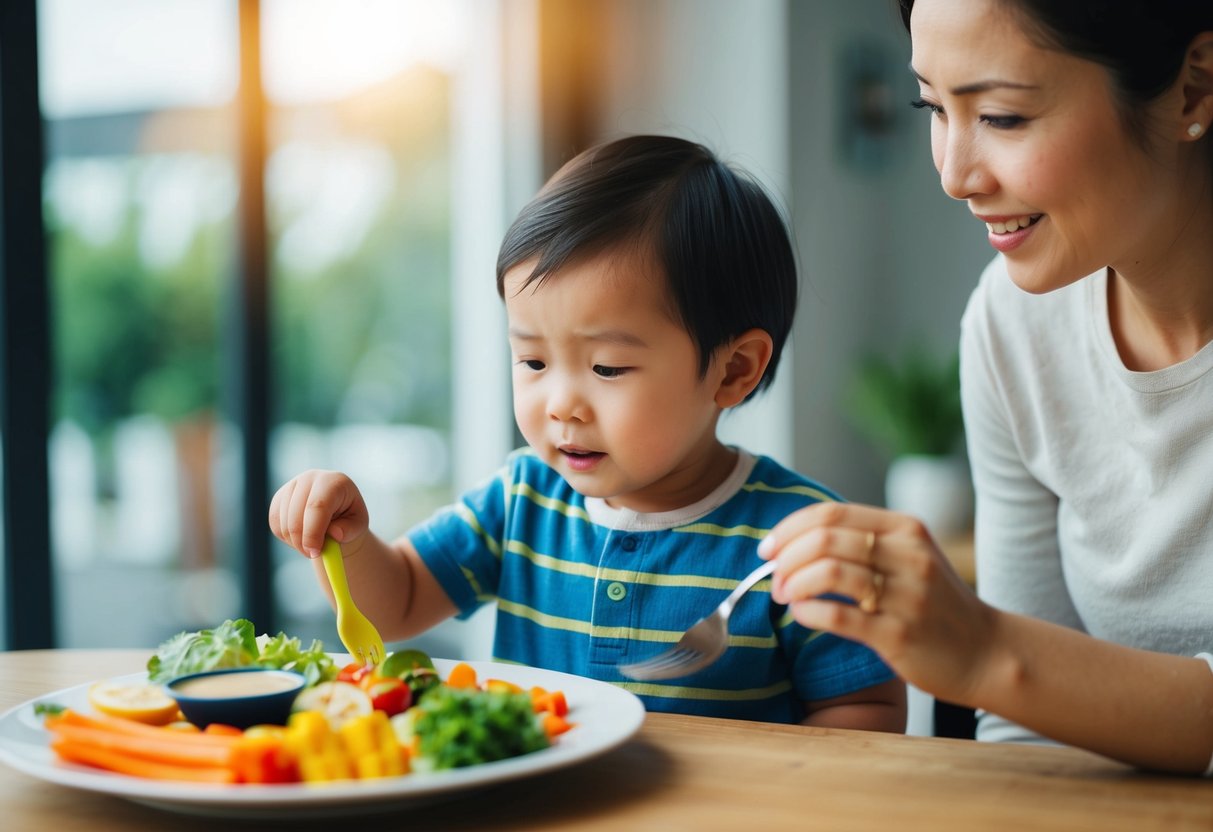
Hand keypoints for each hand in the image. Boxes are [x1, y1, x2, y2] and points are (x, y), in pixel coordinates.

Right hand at [268, 469, 369, 558]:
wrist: (335, 509)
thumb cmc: (349, 516)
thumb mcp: (358, 524)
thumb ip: (350, 530)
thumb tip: (334, 534)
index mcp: (332, 482)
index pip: (317, 506)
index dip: (313, 532)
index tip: (315, 552)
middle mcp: (309, 478)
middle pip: (296, 514)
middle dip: (302, 541)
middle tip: (312, 555)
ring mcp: (291, 486)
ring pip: (284, 522)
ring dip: (296, 542)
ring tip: (313, 544)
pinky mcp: (279, 498)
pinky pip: (275, 524)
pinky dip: (287, 538)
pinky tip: (302, 536)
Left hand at [758, 501, 996, 703]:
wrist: (987, 652)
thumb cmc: (936, 604)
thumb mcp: (909, 557)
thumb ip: (863, 542)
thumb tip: (796, 540)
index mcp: (905, 529)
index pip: (831, 514)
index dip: (789, 528)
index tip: (769, 548)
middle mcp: (908, 555)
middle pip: (824, 539)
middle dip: (786, 558)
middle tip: (775, 577)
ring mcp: (906, 594)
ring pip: (828, 572)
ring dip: (793, 583)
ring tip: (785, 596)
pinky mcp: (899, 634)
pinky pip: (837, 616)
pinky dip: (808, 612)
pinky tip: (802, 615)